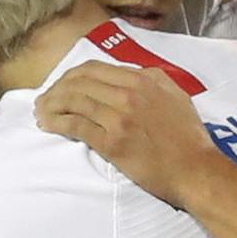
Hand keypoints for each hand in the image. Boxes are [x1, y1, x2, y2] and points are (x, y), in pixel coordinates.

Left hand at [34, 61, 226, 209]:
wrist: (195, 169)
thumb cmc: (189, 137)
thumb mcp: (176, 96)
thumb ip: (153, 80)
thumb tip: (132, 75)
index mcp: (143, 79)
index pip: (94, 69)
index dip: (71, 76)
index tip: (61, 86)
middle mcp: (129, 93)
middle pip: (79, 82)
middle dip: (56, 89)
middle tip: (45, 100)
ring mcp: (119, 117)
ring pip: (74, 101)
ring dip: (51, 105)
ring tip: (41, 113)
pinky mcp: (112, 142)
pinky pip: (77, 126)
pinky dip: (57, 123)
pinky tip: (48, 125)